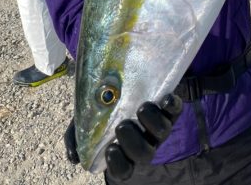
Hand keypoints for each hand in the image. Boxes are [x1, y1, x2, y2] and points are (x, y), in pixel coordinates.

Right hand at [63, 94, 182, 179]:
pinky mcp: (170, 107)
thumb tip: (74, 158)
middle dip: (133, 143)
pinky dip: (171, 106)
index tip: (110, 148)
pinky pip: (176, 110)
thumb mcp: (84, 120)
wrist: (118, 80)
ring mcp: (158, 126)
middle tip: (122, 125)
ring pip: (162, 133)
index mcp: (123, 151)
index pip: (122, 170)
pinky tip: (164, 99)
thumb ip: (76, 138)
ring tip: (140, 108)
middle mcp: (143, 141)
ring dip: (152, 123)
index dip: (118, 164)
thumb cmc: (102, 107)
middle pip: (144, 154)